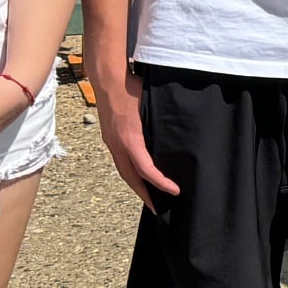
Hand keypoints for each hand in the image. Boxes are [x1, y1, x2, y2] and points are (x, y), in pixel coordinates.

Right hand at [90, 61, 176, 206]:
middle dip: (144, 194)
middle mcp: (117, 144)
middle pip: (130, 177)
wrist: (108, 79)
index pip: (145, 169)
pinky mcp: (109, 137)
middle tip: (156, 207)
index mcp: (130, 138)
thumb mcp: (152, 105)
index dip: (160, 183)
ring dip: (135, 185)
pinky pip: (119, 160)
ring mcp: (111, 141)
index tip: (174, 191)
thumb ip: (162, 123)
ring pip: (123, 170)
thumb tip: (179, 136)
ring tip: (147, 196)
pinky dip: (129, 171)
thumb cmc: (132, 88)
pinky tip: (137, 174)